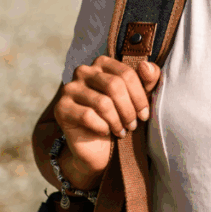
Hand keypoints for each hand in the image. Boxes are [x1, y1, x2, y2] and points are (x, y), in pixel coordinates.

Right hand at [53, 55, 161, 184]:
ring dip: (117, 121)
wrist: (97, 148)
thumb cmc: (119, 118)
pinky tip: (105, 132)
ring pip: (102, 103)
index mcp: (102, 63)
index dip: (139, 96)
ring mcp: (69, 88)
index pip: (126, 73)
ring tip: (121, 131)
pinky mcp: (61, 108)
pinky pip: (87, 116)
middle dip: (128, 109)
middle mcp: (83, 71)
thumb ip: (148, 79)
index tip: (144, 114)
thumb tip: (146, 65)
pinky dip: (102, 127)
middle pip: (114, 85)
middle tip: (133, 125)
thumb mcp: (138, 98)